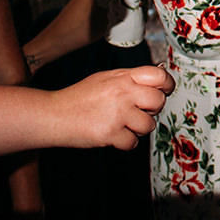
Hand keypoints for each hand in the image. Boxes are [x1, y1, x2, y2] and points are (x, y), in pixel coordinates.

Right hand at [55, 65, 174, 149]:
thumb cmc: (79, 98)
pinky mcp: (109, 133)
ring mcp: (117, 113)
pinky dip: (124, 143)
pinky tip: (113, 136)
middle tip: (138, 112)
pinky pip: (133, 143)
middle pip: (159, 102)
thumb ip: (130, 80)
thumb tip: (157, 83)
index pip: (159, 76)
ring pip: (148, 126)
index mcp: (122, 77)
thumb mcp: (105, 79)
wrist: (52, 115)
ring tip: (122, 125)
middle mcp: (122, 92)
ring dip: (138, 129)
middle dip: (152, 110)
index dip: (167, 85)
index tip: (164, 92)